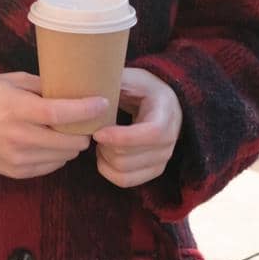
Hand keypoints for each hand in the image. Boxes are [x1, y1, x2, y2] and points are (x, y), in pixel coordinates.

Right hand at [0, 72, 102, 179]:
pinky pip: (51, 167)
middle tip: (85, 120)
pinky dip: (57, 156)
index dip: (86, 110)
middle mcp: (18, 137)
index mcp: (16, 108)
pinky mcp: (16, 172)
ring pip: (64, 157)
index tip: (102, 103)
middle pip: (69, 141)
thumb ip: (42, 86)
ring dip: (71, 145)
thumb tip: (73, 89)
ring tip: (66, 131)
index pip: (60, 113)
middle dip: (83, 131)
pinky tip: (49, 143)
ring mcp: (17, 158)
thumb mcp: (9, 80)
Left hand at [92, 68, 181, 187]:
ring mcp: (164, 158)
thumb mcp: (131, 77)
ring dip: (104, 158)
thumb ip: (113, 80)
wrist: (162, 102)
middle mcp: (170, 139)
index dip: (121, 137)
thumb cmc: (142, 88)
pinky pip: (125, 181)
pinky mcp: (154, 170)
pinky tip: (104, 153)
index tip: (97, 132)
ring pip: (124, 172)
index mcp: (166, 112)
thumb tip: (88, 79)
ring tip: (99, 141)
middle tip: (94, 131)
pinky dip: (107, 170)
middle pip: (130, 158)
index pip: (151, 134)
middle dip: (104, 147)